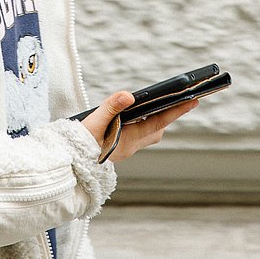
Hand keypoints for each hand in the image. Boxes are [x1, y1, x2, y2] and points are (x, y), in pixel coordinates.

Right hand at [79, 91, 197, 163]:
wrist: (67, 165)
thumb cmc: (78, 143)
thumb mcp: (92, 122)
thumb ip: (110, 106)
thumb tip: (129, 95)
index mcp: (127, 140)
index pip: (158, 123)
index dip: (176, 111)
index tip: (193, 100)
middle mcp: (129, 147)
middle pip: (157, 130)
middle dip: (168, 115)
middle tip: (181, 100)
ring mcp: (124, 150)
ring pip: (148, 134)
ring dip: (156, 120)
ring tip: (162, 105)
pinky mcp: (117, 150)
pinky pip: (138, 136)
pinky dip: (143, 125)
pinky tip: (136, 116)